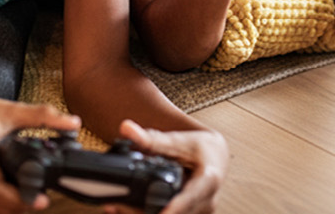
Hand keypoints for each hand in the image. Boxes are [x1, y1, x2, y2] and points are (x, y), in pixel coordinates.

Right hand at [0, 96, 81, 212]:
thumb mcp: (8, 110)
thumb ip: (42, 116)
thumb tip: (72, 122)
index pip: (2, 193)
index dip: (25, 199)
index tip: (43, 198)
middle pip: (2, 207)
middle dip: (25, 202)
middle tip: (44, 192)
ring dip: (15, 204)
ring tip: (33, 189)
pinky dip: (4, 202)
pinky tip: (16, 189)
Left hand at [103, 120, 227, 213]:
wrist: (215, 157)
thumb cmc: (200, 148)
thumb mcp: (178, 141)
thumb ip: (152, 139)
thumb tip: (126, 128)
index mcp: (209, 179)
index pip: (192, 196)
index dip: (177, 207)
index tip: (163, 213)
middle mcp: (207, 201)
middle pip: (176, 212)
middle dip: (146, 211)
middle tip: (119, 206)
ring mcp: (201, 212)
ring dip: (146, 213)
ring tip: (118, 208)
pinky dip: (152, 212)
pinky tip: (129, 210)